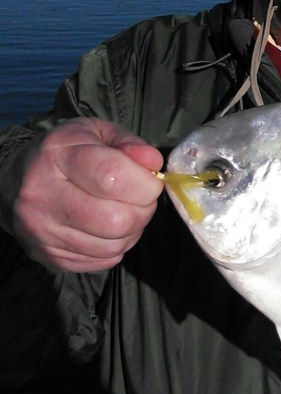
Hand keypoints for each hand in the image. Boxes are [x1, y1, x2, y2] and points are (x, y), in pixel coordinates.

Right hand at [10, 119, 164, 272]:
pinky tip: (107, 229)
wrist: (13, 182)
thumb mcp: (96, 133)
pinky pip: (104, 260)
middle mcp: (44, 196)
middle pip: (117, 220)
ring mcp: (43, 232)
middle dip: (143, 210)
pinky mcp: (49, 257)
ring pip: (114, 245)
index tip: (150, 180)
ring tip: (123, 211)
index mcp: (57, 156)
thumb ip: (129, 144)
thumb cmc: (65, 153)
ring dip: (132, 230)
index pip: (113, 177)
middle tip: (140, 198)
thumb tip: (154, 163)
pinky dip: (116, 246)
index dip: (146, 183)